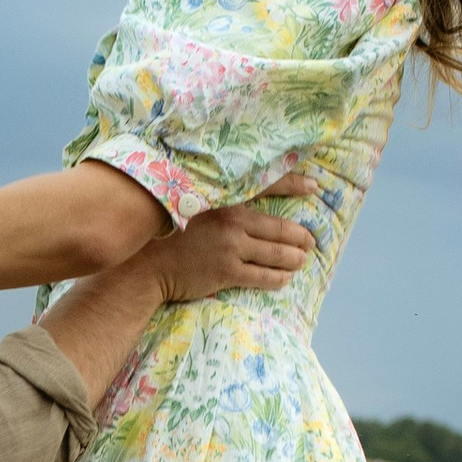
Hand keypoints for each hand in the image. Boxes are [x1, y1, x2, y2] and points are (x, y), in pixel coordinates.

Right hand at [155, 176, 316, 306]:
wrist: (147, 265)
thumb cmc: (169, 234)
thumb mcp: (194, 205)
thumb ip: (220, 201)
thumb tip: (247, 203)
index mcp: (225, 198)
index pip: (268, 185)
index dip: (295, 184)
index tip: (314, 187)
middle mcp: (232, 219)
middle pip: (280, 228)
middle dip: (301, 236)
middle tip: (311, 241)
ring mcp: (231, 246)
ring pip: (277, 254)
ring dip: (295, 258)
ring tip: (302, 259)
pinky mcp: (228, 271)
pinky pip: (264, 276)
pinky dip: (279, 277)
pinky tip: (285, 277)